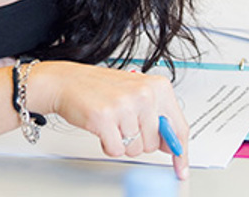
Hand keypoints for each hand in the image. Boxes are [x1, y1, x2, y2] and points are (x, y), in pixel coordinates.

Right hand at [29, 61, 190, 179]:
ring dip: (121, 142)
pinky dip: (108, 145)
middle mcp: (144, 93)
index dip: (180, 152)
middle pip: (154, 143)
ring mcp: (125, 105)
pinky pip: (117, 149)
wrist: (67, 81)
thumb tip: (171, 145)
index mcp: (158, 86)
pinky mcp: (105, 117)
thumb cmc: (101, 88)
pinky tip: (102, 128)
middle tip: (124, 124)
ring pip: (135, 148)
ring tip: (111, 122)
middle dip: (138, 142)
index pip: (178, 127)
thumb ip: (157, 117)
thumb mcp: (136, 94)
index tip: (181, 167)